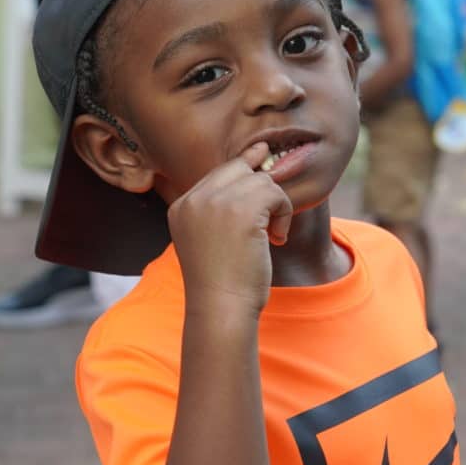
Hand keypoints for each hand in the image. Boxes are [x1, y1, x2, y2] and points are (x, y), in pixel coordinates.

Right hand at [167, 142, 292, 317]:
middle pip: (237, 169)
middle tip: (276, 208)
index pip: (217, 174)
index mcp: (181, 207)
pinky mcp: (241, 210)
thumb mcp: (209, 239)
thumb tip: (254, 174)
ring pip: (259, 181)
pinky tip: (278, 237)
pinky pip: (274, 194)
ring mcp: (215, 202)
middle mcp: (194, 200)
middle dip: (261, 186)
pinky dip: (284, 213)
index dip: (243, 170)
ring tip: (274, 234)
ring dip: (276, 206)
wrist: (221, 308)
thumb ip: (219, 210)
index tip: (261, 156)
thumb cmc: (222, 282)